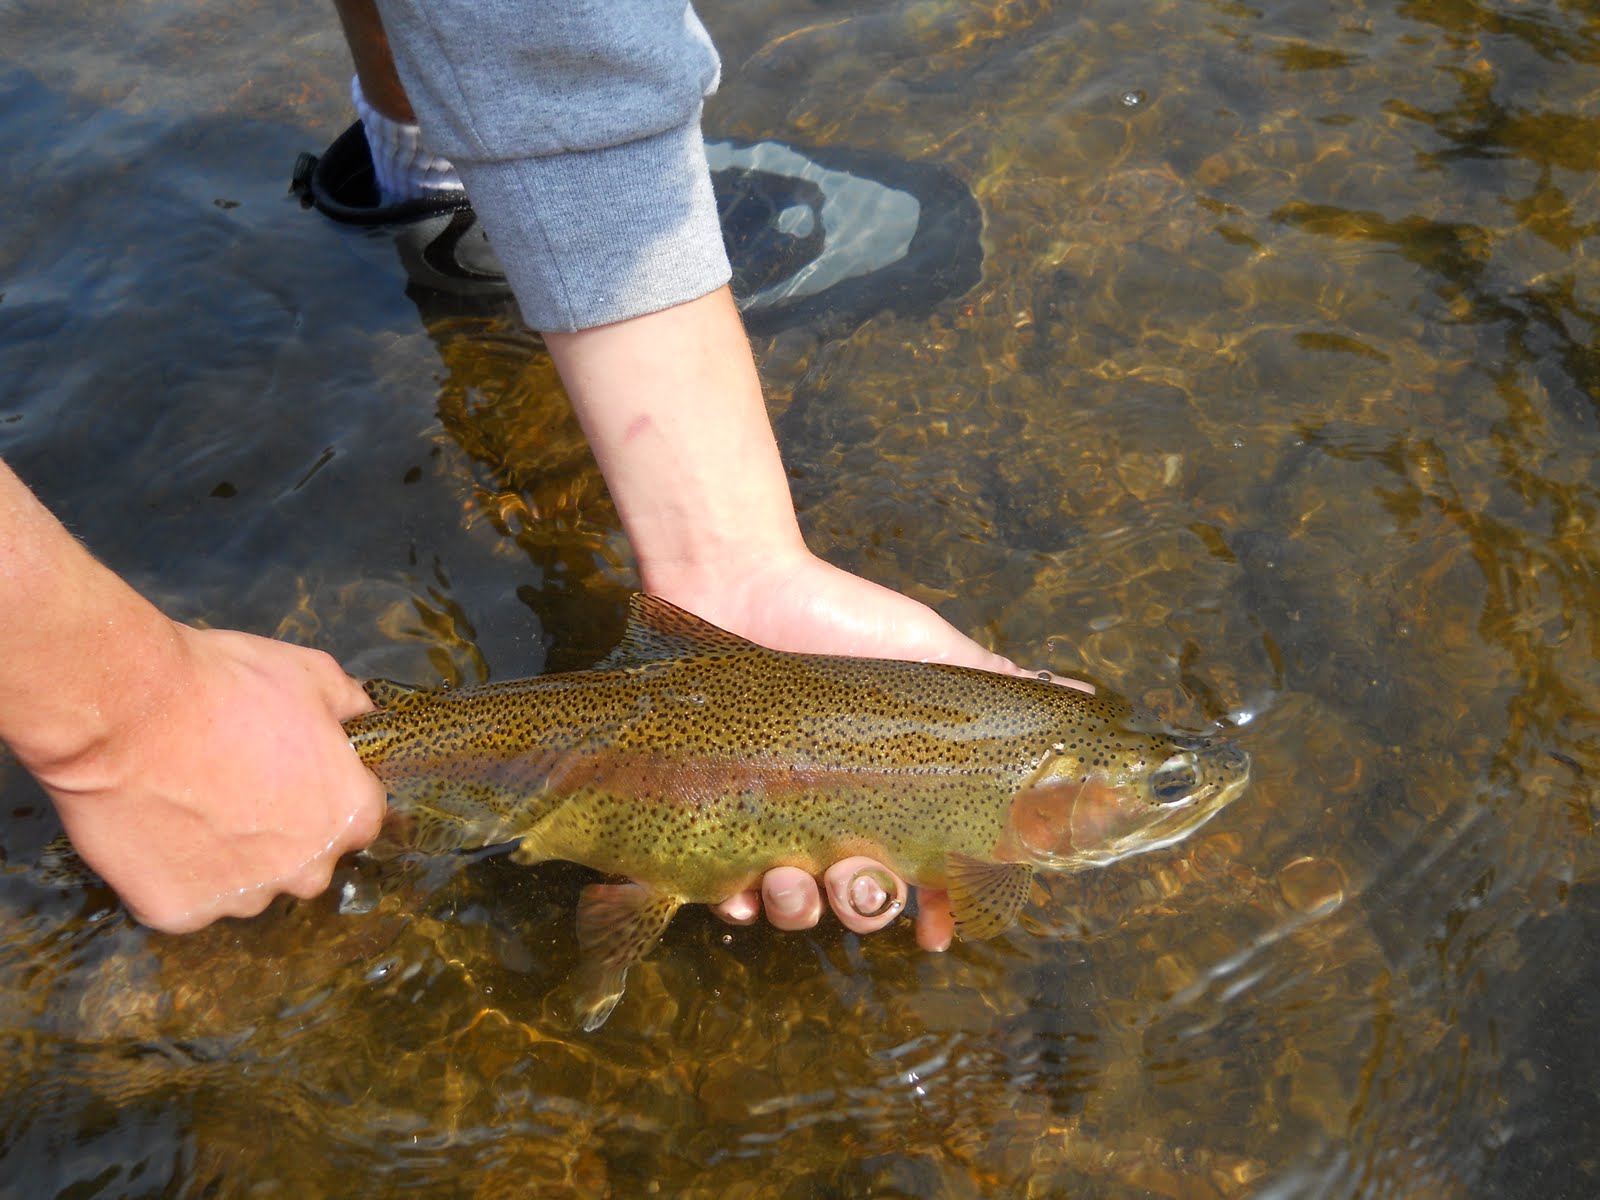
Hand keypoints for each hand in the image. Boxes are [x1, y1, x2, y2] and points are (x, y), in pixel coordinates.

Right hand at [37, 624, 386, 933]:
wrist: (130, 710)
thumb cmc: (229, 687)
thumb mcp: (313, 674)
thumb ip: (349, 706)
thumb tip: (360, 716)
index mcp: (350, 817)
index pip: (354, 817)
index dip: (322, 791)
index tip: (291, 771)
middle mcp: (307, 870)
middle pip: (303, 858)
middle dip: (279, 830)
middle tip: (236, 785)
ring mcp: (244, 897)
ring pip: (245, 883)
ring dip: (227, 855)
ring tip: (189, 802)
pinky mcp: (181, 912)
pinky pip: (186, 897)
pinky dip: (172, 871)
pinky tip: (155, 828)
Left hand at [664, 550, 1075, 950]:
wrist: (740, 582)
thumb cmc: (836, 618)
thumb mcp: (926, 651)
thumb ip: (993, 685)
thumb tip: (1075, 694)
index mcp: (892, 787)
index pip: (928, 867)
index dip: (941, 906)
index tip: (941, 930)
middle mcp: (836, 812)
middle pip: (862, 898)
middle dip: (865, 905)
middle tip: (860, 880)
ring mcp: (774, 815)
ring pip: (795, 902)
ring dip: (799, 908)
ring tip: (792, 879)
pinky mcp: (713, 811)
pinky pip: (720, 885)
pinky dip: (734, 900)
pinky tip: (739, 890)